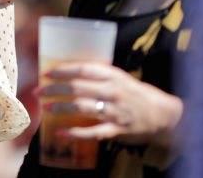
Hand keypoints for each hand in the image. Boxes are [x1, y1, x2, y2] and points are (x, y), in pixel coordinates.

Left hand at [36, 61, 182, 148]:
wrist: (164, 114)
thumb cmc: (135, 93)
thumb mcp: (120, 77)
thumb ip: (98, 74)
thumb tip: (66, 70)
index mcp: (113, 75)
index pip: (83, 69)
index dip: (63, 70)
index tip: (46, 73)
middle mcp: (114, 92)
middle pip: (78, 88)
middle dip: (55, 89)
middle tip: (38, 91)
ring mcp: (116, 112)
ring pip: (83, 108)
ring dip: (61, 107)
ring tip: (46, 107)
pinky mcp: (118, 129)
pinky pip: (94, 132)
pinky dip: (76, 133)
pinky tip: (61, 132)